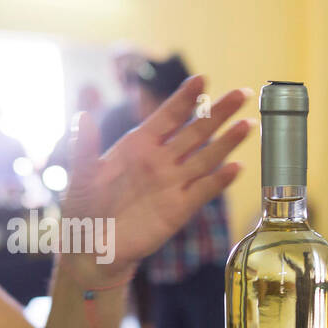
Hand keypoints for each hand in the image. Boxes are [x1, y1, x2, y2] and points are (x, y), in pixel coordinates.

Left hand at [60, 76, 251, 284]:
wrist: (94, 248)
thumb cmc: (84, 209)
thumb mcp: (80, 176)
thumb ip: (85, 147)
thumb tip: (82, 116)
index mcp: (138, 146)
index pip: (167, 116)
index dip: (185, 98)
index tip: (202, 79)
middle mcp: (161, 161)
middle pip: (196, 131)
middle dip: (218, 112)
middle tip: (242, 94)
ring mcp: (173, 184)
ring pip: (206, 157)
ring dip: (228, 142)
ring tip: (248, 125)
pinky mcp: (180, 209)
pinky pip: (204, 191)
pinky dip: (220, 180)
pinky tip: (236, 168)